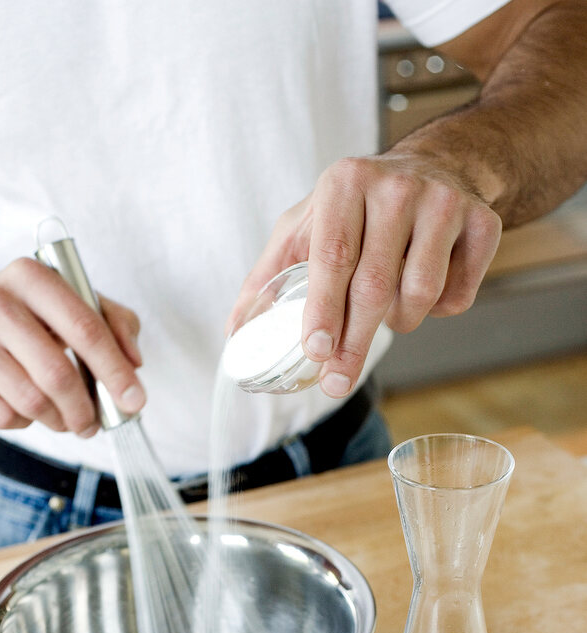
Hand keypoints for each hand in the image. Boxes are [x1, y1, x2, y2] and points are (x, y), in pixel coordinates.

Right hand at [0, 258, 144, 435]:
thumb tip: (134, 362)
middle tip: (94, 424)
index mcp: (31, 277)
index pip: (85, 328)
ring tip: (64, 419)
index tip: (134, 400)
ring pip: (31, 401)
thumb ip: (113, 322)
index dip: (115, 371)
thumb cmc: (24, 320)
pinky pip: (2, 416)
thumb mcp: (69, 304)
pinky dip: (23, 423)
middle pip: (57, 374)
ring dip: (58, 420)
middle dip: (85, 409)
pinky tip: (22, 408)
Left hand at [229, 153, 501, 397]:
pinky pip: (457, 296)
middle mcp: (397, 186)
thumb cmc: (359, 207)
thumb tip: (235, 332)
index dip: (325, 308)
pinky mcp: (483, 223)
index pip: (333, 256)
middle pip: (374, 286)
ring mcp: (444, 202)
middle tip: (337, 382)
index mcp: (345, 182)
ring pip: (419, 296)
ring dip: (399, 322)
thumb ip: (270, 275)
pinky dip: (438, 312)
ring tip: (386, 312)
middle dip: (354, 344)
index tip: (316, 350)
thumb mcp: (306, 225)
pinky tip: (426, 291)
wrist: (438, 166)